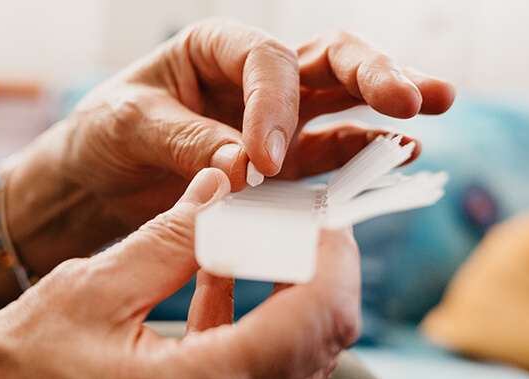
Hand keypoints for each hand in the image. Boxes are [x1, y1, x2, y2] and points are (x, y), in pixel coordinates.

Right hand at [0, 168, 361, 378]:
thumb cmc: (15, 369)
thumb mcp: (90, 290)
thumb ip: (167, 238)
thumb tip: (220, 186)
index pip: (312, 317)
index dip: (330, 254)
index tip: (319, 209)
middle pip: (318, 337)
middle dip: (313, 267)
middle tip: (291, 215)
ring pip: (291, 350)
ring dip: (282, 285)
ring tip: (251, 230)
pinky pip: (251, 360)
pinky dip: (244, 312)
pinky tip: (211, 268)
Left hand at [5, 20, 453, 274]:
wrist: (95, 181)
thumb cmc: (104, 134)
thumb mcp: (129, 126)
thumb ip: (186, 141)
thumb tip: (246, 167)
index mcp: (215, 47)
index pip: (264, 61)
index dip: (274, 106)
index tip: (262, 160)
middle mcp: (253, 76)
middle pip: (328, 61)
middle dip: (373, 74)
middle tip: (414, 97)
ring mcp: (276, 119)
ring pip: (344, 101)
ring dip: (387, 107)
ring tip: (434, 110)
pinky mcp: (282, 164)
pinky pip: (329, 155)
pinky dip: (362, 157)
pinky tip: (398, 156)